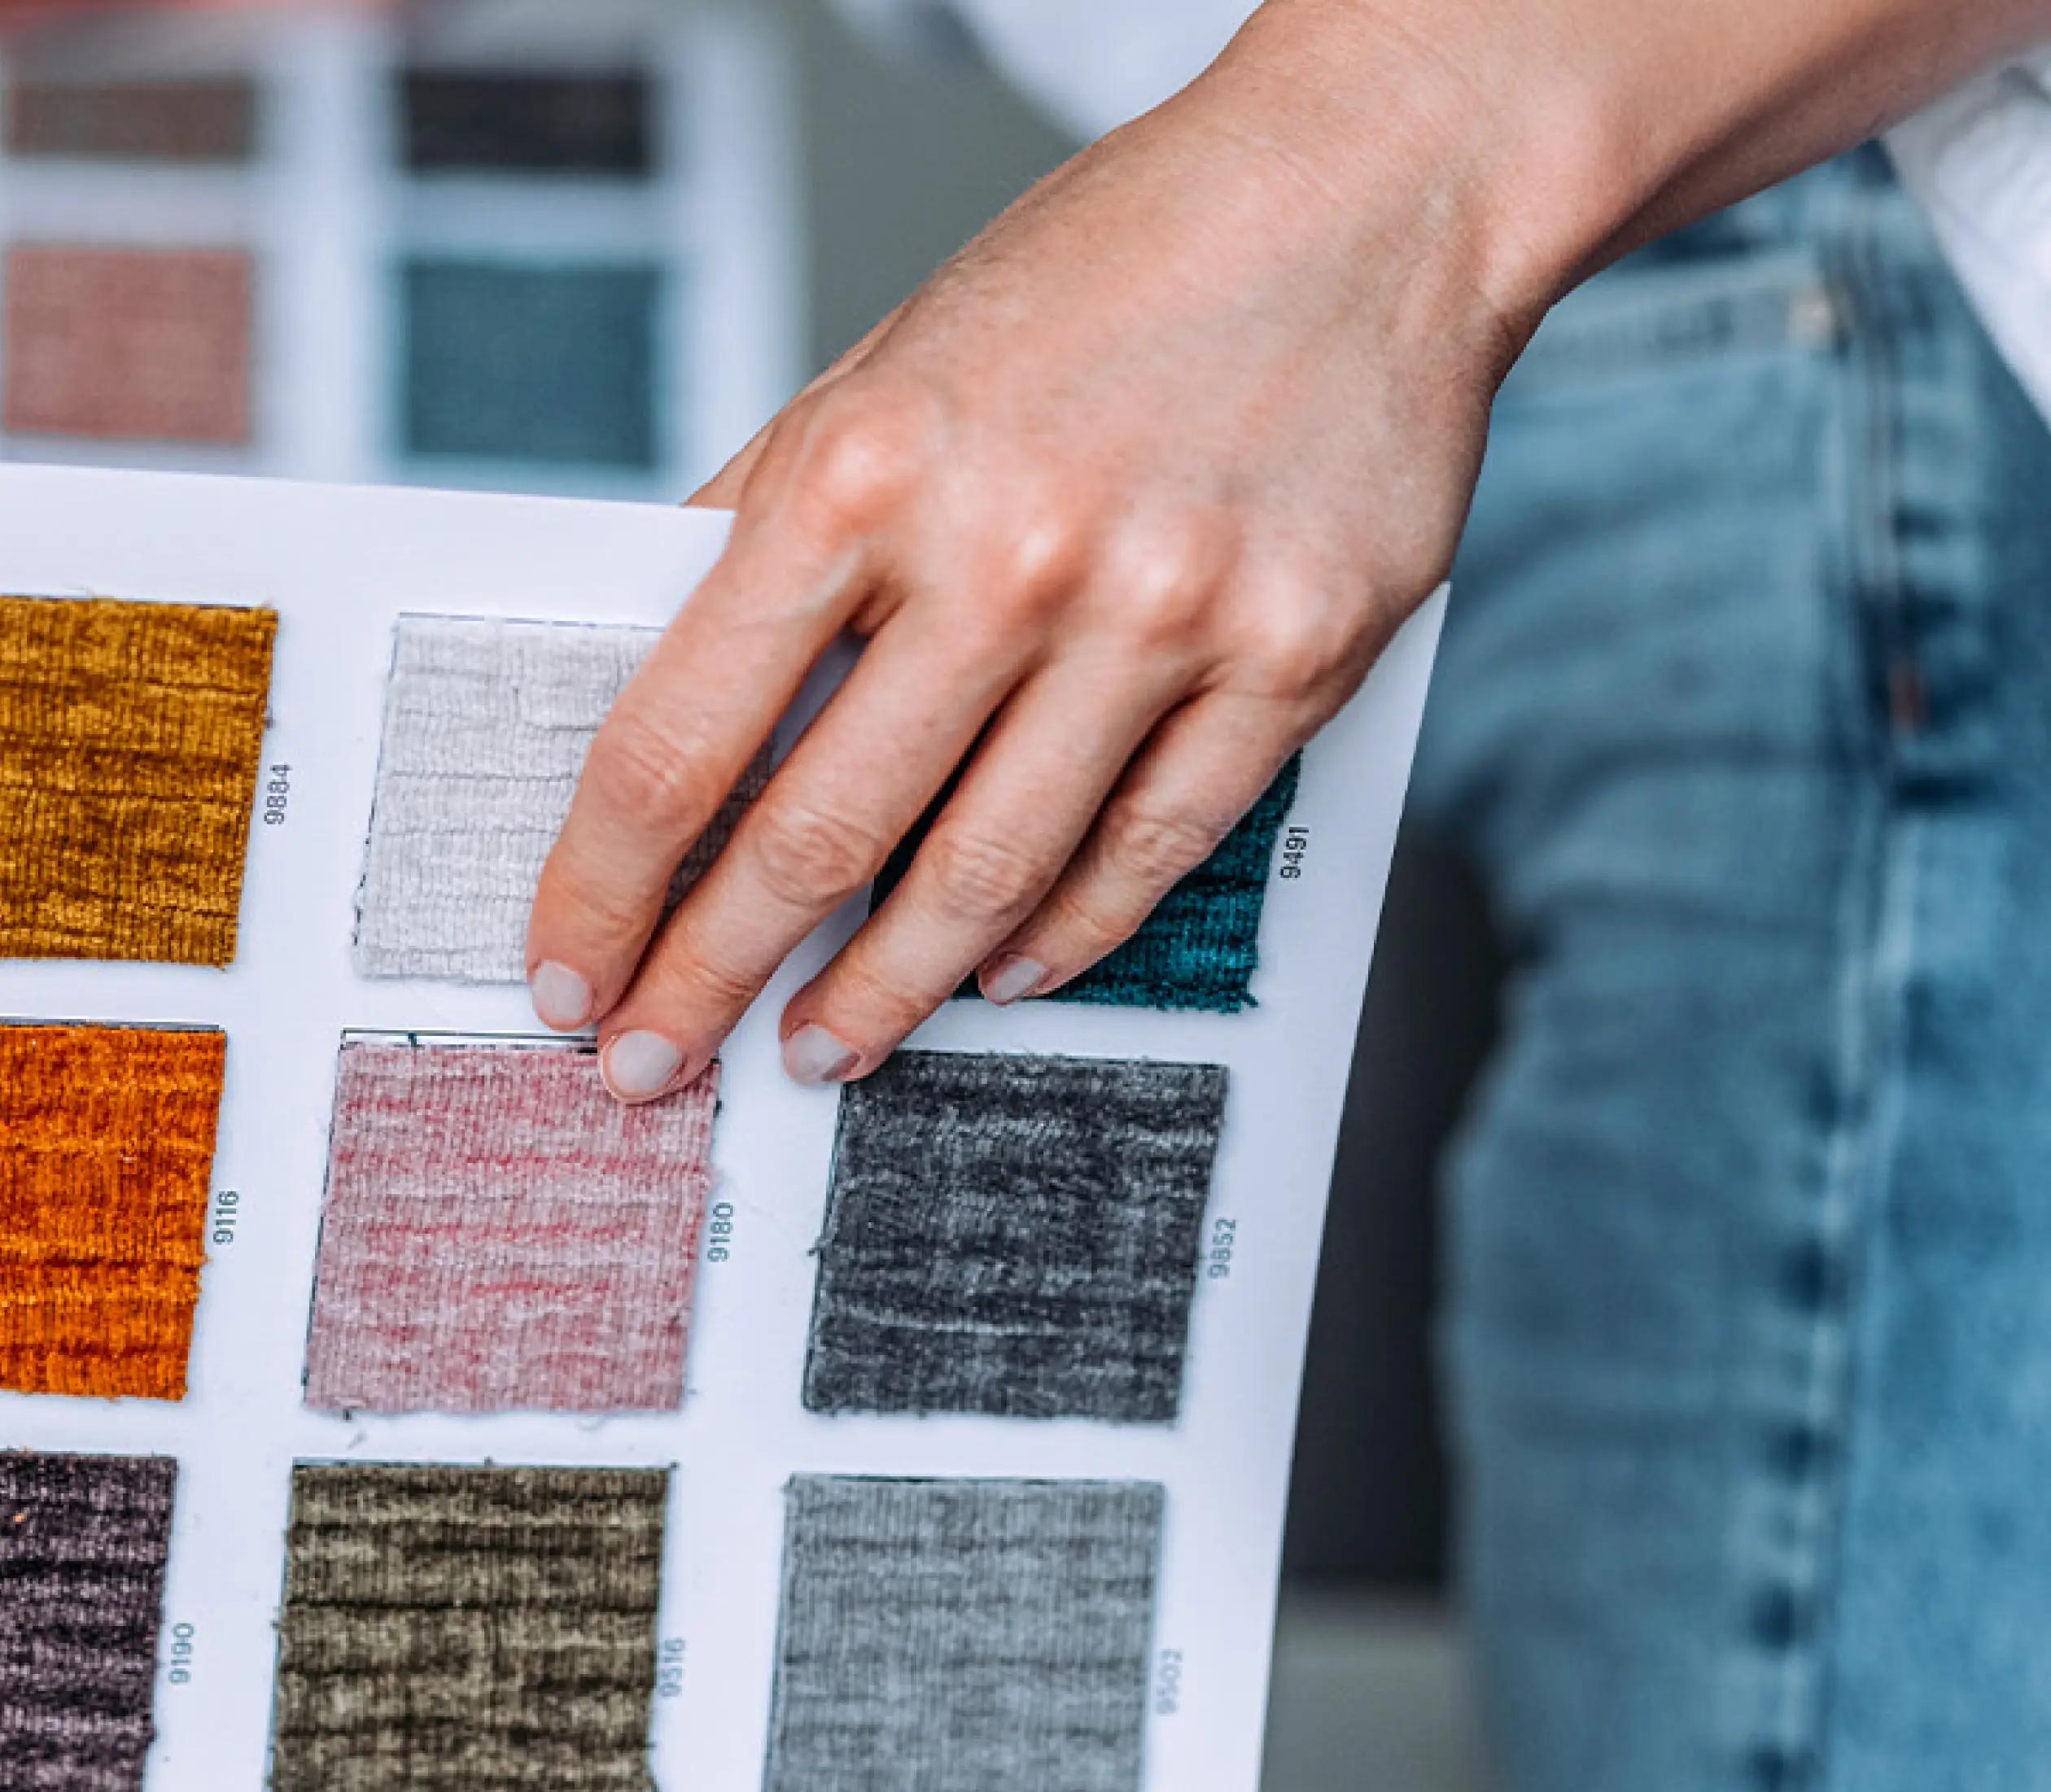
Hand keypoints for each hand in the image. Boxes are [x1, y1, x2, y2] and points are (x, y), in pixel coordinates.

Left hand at [527, 0, 2050, 1101]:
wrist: (1363, 193)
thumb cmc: (1112, 271)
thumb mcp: (891, 361)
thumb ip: (775, 523)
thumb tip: (670, 682)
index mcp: (867, 466)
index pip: (681, 734)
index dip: (606, 886)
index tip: (570, 968)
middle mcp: (1011, 551)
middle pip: (816, 839)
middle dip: (714, 978)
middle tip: (660, 1058)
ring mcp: (1163, 615)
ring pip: (988, 878)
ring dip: (885, 993)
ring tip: (825, 1045)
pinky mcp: (1291, 659)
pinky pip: (1150, 850)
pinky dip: (1063, 934)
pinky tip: (1006, 971)